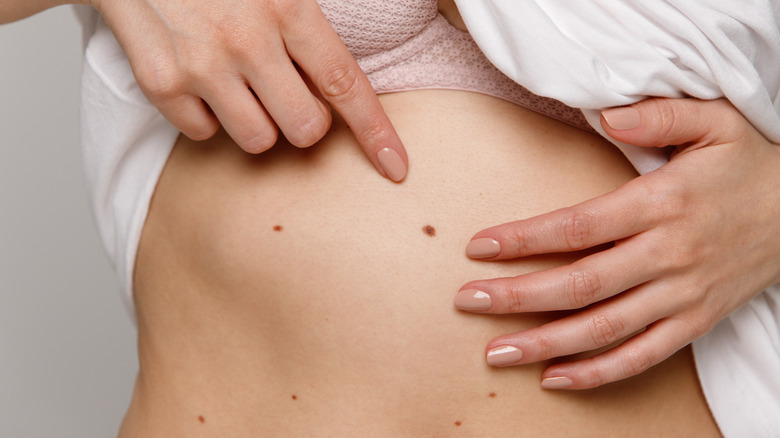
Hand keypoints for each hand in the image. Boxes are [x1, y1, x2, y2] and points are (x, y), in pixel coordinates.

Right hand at [92, 0, 407, 180]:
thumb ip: (309, 20)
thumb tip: (343, 74)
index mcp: (286, 5)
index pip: (344, 84)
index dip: (375, 132)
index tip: (396, 166)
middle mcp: (245, 39)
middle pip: (305, 130)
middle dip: (305, 121)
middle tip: (288, 93)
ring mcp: (200, 64)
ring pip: (257, 141)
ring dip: (258, 122)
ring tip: (241, 84)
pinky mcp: (159, 82)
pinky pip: (203, 135)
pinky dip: (208, 117)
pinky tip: (202, 80)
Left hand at [456, 98, 779, 388]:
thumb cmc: (748, 163)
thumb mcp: (716, 121)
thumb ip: (661, 113)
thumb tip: (608, 113)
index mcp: (662, 204)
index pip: (579, 227)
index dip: (524, 240)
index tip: (479, 248)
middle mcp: (668, 255)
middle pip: (581, 285)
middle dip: (518, 297)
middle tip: (467, 301)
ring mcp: (683, 295)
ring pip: (604, 329)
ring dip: (546, 344)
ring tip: (497, 352)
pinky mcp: (695, 320)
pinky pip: (643, 356)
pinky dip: (599, 373)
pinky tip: (556, 378)